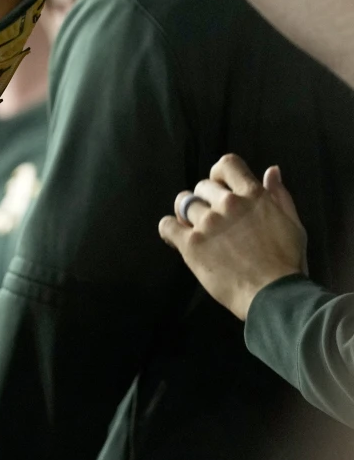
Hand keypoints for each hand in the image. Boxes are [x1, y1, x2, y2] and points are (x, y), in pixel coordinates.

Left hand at [158, 154, 309, 320]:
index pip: (227, 164)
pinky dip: (169, 229)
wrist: (274, 295)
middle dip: (206, 200)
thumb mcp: (293, 225)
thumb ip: (279, 196)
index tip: (220, 187)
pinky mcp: (191, 243)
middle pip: (202, 187)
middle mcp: (228, 204)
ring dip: (188, 214)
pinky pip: (167, 225)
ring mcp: (208, 223)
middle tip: (213, 220)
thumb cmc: (287, 262)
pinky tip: (177, 239)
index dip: (219, 174)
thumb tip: (271, 171)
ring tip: (196, 230)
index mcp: (253, 196)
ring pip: (184, 203)